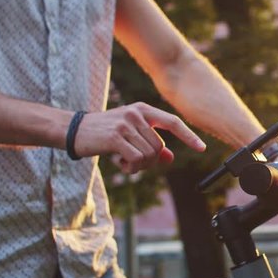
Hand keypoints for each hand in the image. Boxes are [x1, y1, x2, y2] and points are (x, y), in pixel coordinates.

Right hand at [73, 102, 204, 172]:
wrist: (75, 130)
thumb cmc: (106, 134)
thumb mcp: (131, 136)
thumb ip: (151, 145)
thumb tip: (170, 158)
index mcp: (144, 109)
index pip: (173, 122)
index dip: (188, 136)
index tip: (202, 148)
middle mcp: (137, 114)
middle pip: (160, 147)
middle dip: (150, 161)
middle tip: (133, 161)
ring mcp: (126, 124)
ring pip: (149, 155)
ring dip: (138, 165)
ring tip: (123, 159)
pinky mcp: (116, 137)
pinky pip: (136, 160)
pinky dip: (130, 167)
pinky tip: (119, 162)